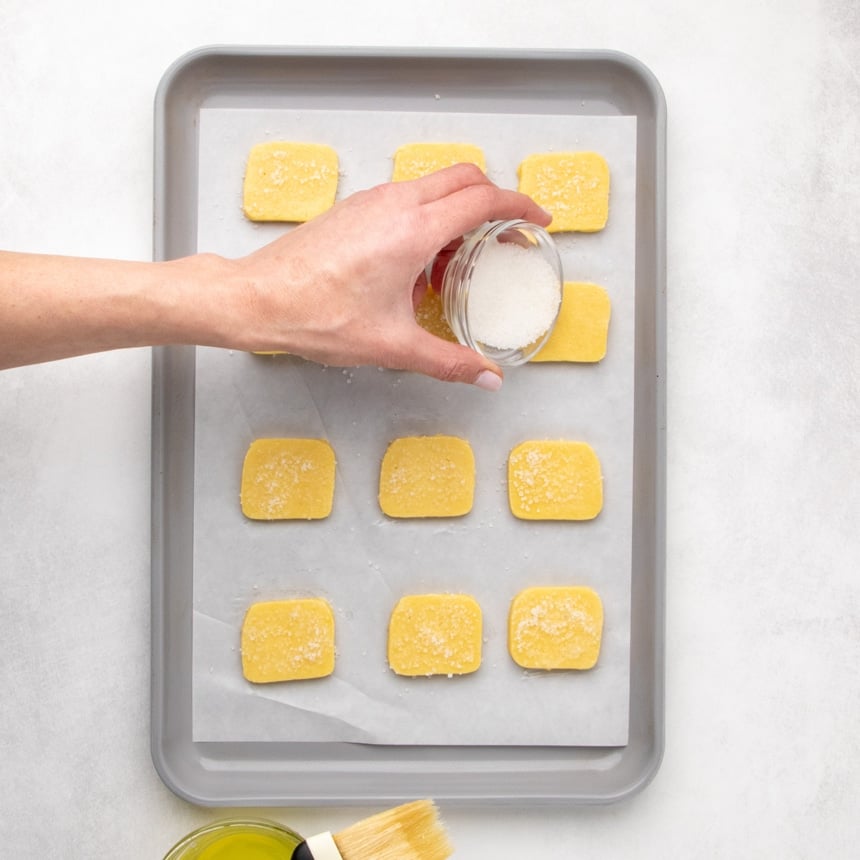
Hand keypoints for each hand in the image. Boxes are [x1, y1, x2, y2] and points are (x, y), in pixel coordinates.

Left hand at [222, 164, 551, 388]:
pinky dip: (427, 218)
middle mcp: (395, 203)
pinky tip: (418, 265)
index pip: (484, 200)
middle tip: (509, 233)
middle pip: (464, 178)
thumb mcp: (392, 345)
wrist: (258, 299)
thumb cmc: (316, 315)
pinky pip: (406, 199)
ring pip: (434, 186)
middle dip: (495, 200)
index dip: (519, 208)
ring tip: (460, 261)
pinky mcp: (355, 209)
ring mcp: (372, 201)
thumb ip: (448, 361)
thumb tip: (486, 377)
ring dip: (458, 211)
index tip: (537, 221)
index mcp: (413, 230)